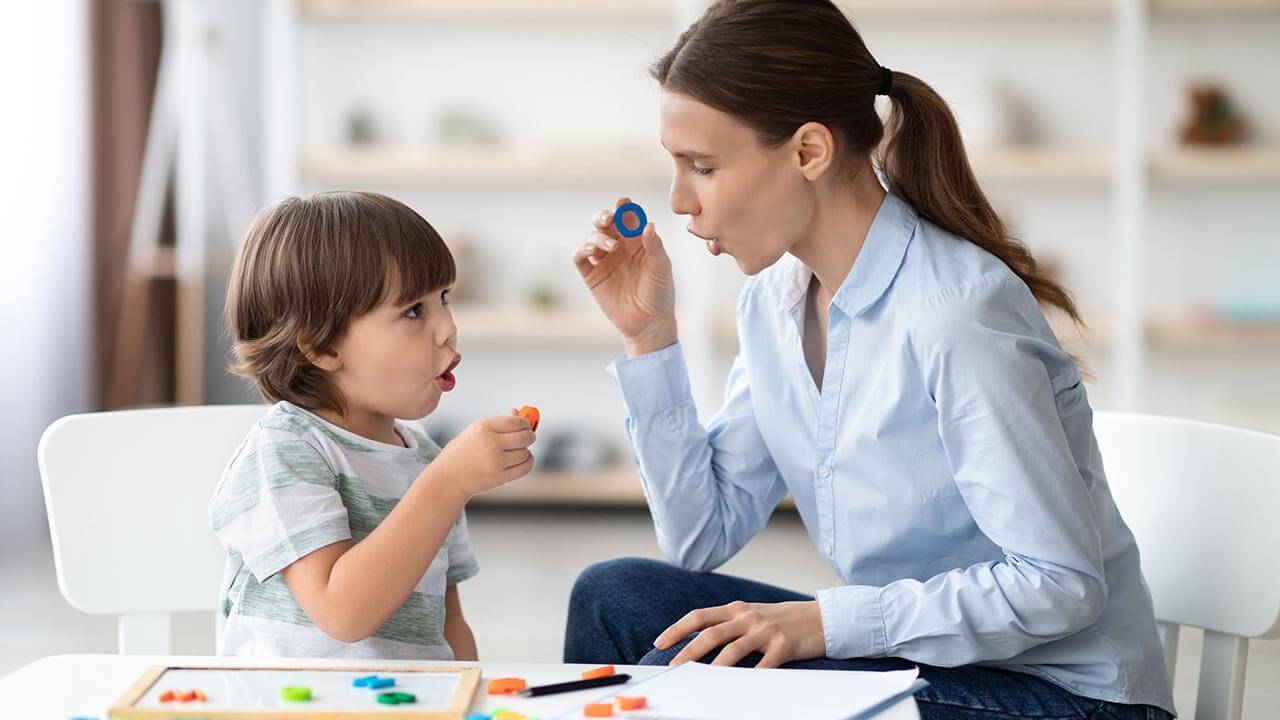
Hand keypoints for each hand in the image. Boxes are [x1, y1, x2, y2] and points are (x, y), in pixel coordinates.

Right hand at [432, 414, 534, 496]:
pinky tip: (523, 459)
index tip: (526, 426)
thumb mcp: (476, 431)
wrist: (448, 476)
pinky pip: (525, 467)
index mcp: (484, 427)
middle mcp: (491, 443)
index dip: (525, 423)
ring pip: (525, 453)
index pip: (517, 422)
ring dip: (525, 451)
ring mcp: (496, 461)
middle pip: (525, 437)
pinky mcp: (499, 477)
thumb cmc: (463, 451)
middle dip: (530, 436)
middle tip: (528, 437)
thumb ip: (499, 422)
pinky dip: (528, 462)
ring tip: (517, 451)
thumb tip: (519, 412)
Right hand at [572, 196, 677, 355]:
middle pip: (605, 223)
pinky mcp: (592, 276)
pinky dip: (582, 249)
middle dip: (603, 216)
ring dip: (598, 236)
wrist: (648, 323)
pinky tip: (592, 251)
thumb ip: (655, 246)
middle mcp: (619, 247)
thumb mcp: (661, 268)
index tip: (623, 203)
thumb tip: (648, 224)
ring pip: (592, 237)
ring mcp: (604, 261)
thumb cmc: (659, 294)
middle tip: (608, 218)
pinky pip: (580, 257)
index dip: (624, 208)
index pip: (627, 218)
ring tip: (611, 247)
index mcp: (637, 241)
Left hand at [654, 600, 826, 667]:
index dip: (677, 629)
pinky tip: (740, 689)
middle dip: (688, 651)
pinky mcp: (784, 646)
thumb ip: (728, 624)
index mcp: (736, 609)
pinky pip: (764, 665)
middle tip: (673, 667)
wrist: (821, 618)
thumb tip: (697, 642)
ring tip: (700, 681)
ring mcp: (766, 631)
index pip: (699, 616)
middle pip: (711, 634)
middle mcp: (748, 617)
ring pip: (733, 650)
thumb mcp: (752, 615)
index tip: (659, 643)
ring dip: (714, 667)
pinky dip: (750, 678)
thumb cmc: (782, 620)